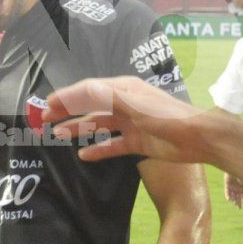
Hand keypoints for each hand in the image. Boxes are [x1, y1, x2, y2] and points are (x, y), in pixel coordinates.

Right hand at [44, 76, 207, 163]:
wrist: (197, 137)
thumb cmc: (166, 115)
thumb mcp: (134, 103)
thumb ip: (106, 96)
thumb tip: (78, 90)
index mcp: (123, 89)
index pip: (88, 90)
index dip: (67, 96)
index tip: (47, 104)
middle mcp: (124, 103)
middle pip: (90, 106)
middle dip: (68, 111)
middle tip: (45, 119)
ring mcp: (130, 124)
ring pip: (99, 125)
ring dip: (79, 129)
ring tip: (57, 135)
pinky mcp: (137, 142)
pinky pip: (112, 145)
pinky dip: (98, 149)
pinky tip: (84, 155)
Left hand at [225, 173, 242, 207]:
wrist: (234, 168)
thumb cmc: (242, 174)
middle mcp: (238, 189)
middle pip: (238, 198)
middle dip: (239, 203)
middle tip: (239, 208)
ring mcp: (232, 187)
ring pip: (233, 196)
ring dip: (233, 200)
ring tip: (234, 204)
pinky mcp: (227, 185)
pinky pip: (227, 192)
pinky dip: (227, 196)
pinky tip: (228, 200)